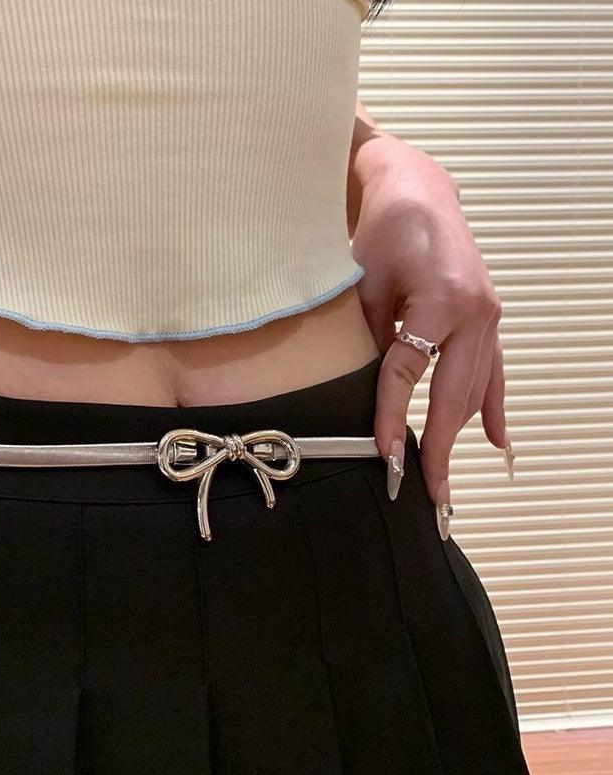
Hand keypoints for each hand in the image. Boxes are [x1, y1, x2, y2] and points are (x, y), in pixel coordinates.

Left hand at [351, 137, 512, 537]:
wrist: (418, 194)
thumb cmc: (386, 233)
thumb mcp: (366, 284)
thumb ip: (370, 340)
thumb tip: (363, 397)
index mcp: (444, 300)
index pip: (410, 373)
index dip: (392, 416)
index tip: (384, 454)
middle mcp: (476, 312)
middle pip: (454, 395)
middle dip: (440, 448)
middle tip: (431, 494)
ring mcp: (488, 318)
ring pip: (476, 390)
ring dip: (461, 436)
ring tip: (448, 480)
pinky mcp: (487, 322)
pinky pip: (493, 373)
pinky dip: (492, 408)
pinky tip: (497, 442)